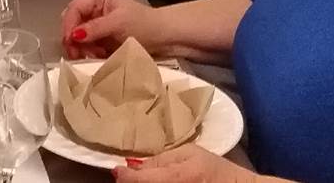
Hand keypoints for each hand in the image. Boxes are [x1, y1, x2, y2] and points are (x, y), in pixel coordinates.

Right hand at [59, 0, 153, 59]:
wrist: (164, 37)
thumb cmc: (144, 24)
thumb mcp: (119, 23)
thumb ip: (95, 28)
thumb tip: (73, 36)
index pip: (74, 8)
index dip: (69, 25)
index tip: (69, 42)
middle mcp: (93, 6)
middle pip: (72, 22)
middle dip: (74, 38)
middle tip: (79, 54)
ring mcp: (96, 22)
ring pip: (77, 36)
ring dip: (82, 48)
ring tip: (95, 56)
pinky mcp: (100, 37)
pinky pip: (86, 45)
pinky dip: (89, 52)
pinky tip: (98, 57)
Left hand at [115, 145, 259, 181]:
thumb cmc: (217, 170)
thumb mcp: (191, 154)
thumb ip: (162, 159)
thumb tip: (132, 165)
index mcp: (180, 177)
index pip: (142, 180)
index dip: (125, 177)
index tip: (116, 171)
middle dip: (133, 181)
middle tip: (130, 175)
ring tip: (143, 178)